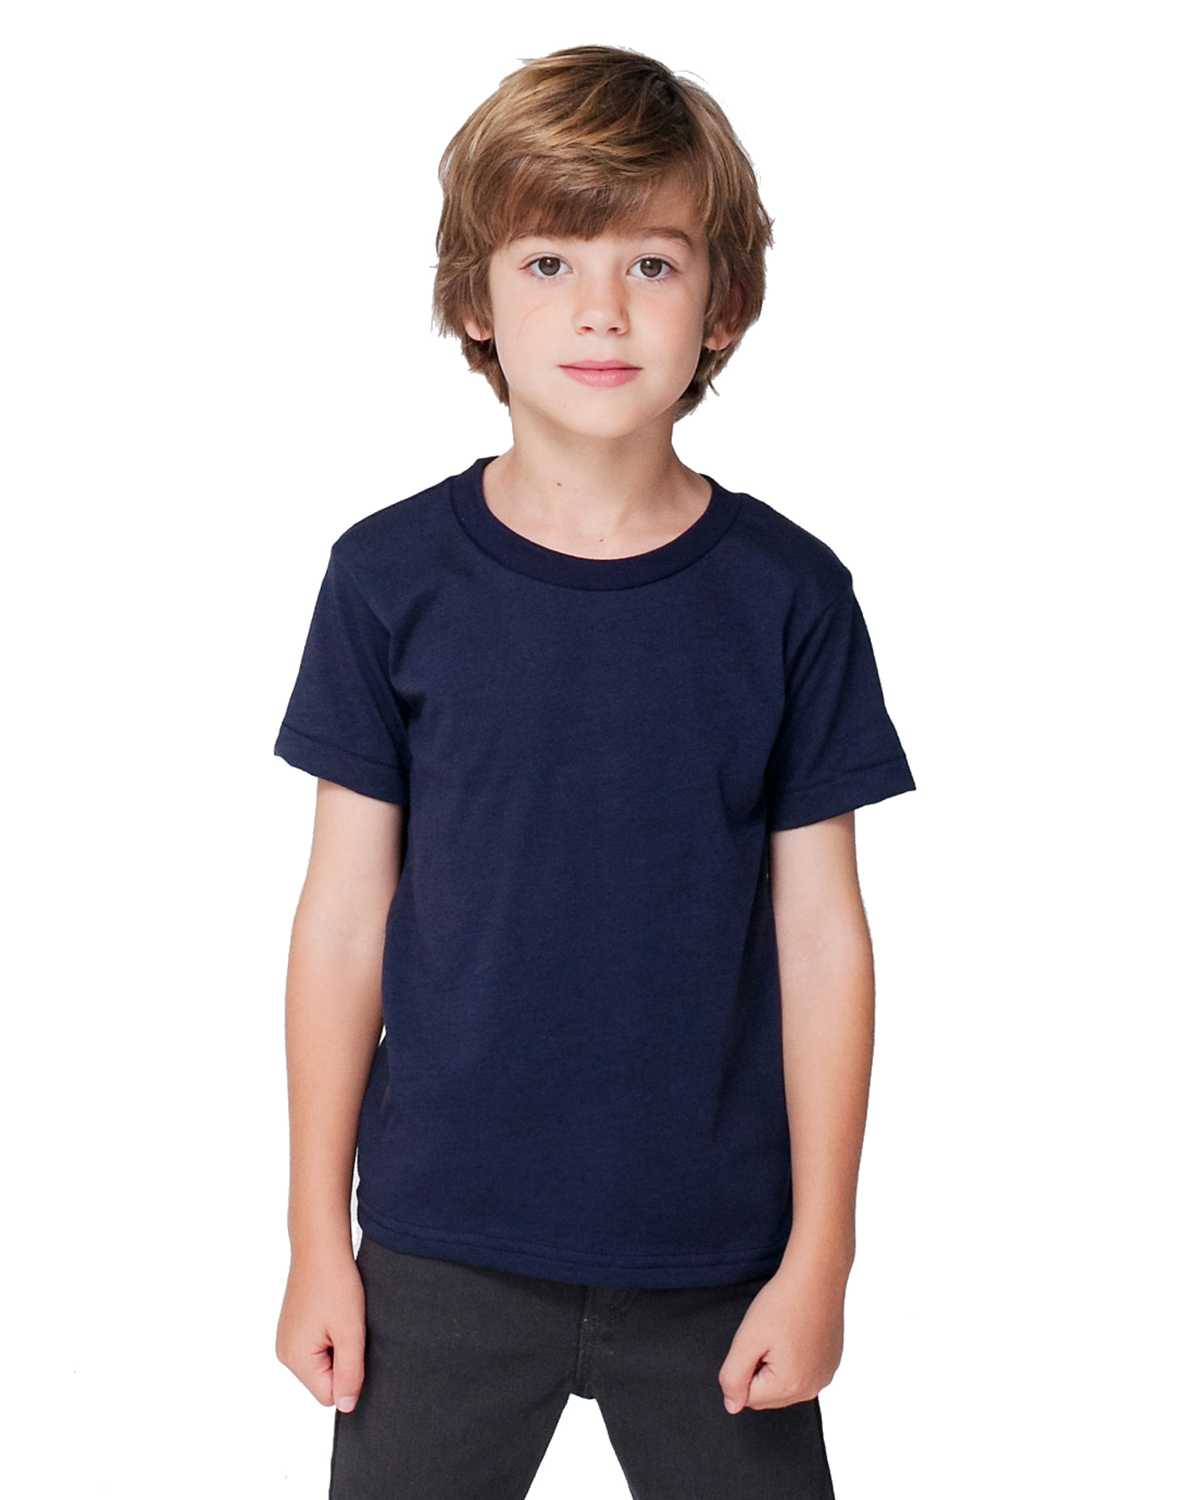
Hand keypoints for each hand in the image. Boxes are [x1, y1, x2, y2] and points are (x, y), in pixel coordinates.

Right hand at [276, 1247, 366, 1411]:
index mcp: (296, 1359)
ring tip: (342, 1318)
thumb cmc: (336, 1284)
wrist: (321, 1246)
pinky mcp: (294, 1327)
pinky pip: (317, 1347)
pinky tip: (335, 1312)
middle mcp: (286, 1353)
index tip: (356, 1345)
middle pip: (324, 1381)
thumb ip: (349, 1373)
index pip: (329, 1395)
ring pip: (322, 1363)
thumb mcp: (350, 1332)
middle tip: (350, 1328)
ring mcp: (287, 1339)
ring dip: (338, 1346)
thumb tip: (346, 1407)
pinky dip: (330, 1335)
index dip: (350, 1375)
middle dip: (343, 1361)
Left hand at [718, 1260, 845, 1411]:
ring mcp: (825, 1376)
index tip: (756, 1341)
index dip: (743, 1366)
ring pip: (785, 1384)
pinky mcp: (832, 1363)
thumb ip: (733, 1377)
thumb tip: (732, 1406)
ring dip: (777, 1365)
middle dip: (760, 1369)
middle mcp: (812, 1389)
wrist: (817, 1275)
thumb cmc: (782, 1302)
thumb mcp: (747, 1338)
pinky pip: (803, 1372)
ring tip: (783, 1333)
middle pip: (768, 1395)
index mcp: (789, 1386)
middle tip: (767, 1336)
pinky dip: (795, 1358)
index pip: (747, 1397)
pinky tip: (797, 1332)